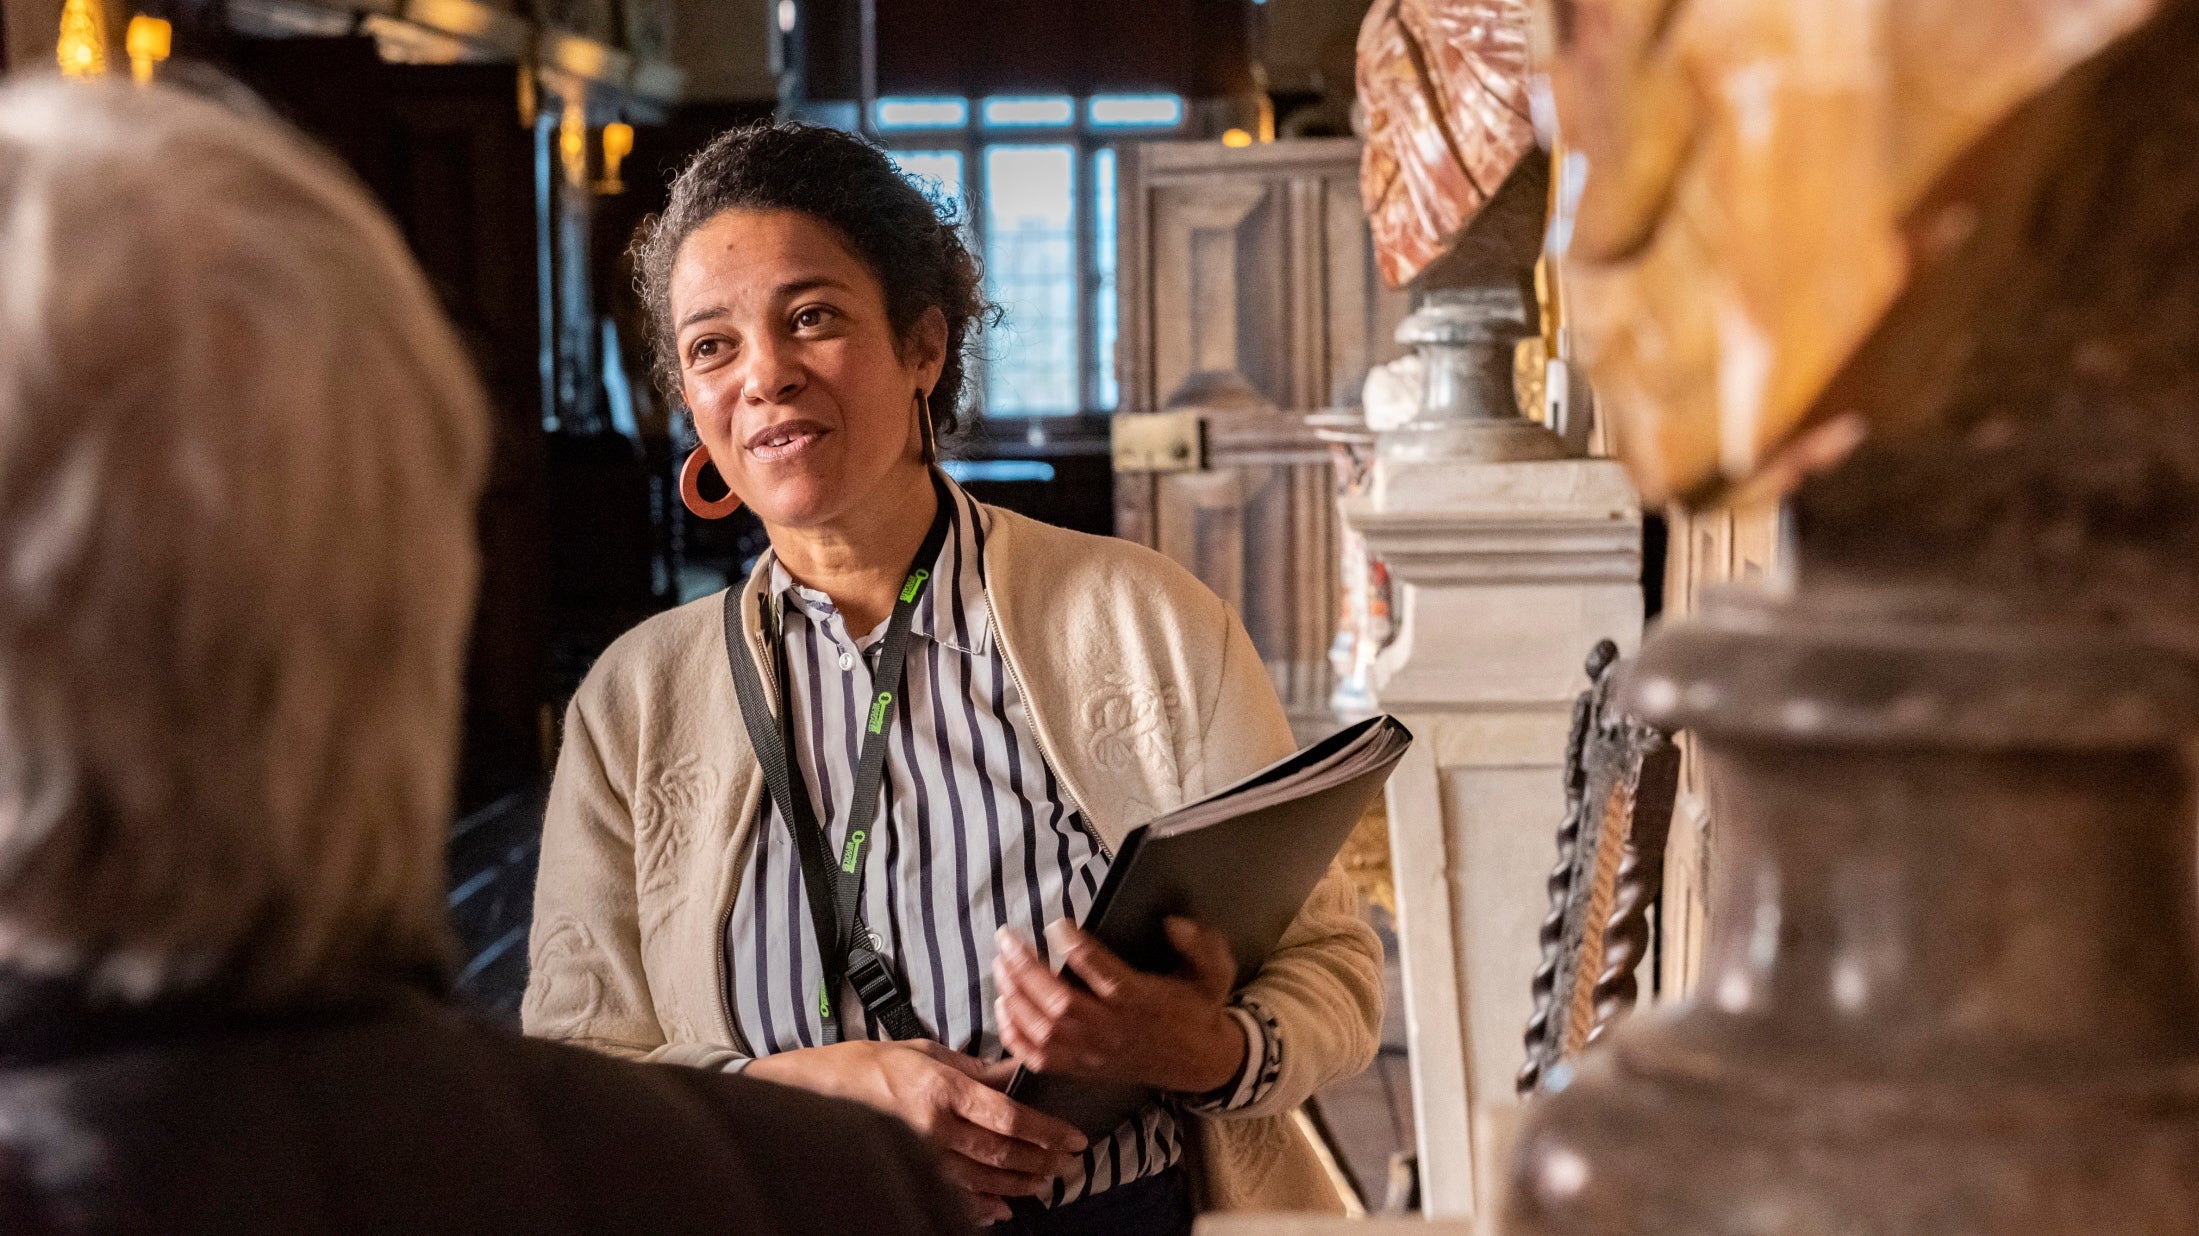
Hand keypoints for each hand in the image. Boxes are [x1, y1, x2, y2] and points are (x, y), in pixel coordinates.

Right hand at [744, 1038, 1086, 1223]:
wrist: (814, 1092)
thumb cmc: (867, 1064)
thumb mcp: (923, 1051)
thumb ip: (973, 1066)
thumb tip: (1014, 1071)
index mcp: (942, 1088)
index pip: (1008, 1116)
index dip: (1046, 1132)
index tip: (1074, 1139)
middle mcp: (934, 1127)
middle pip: (1002, 1153)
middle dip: (1042, 1162)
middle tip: (1070, 1166)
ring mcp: (919, 1156)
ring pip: (983, 1180)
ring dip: (1020, 1185)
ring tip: (1046, 1184)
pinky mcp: (906, 1173)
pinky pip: (951, 1198)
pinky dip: (981, 1207)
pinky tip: (1002, 1208)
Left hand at [993, 917, 1247, 1095]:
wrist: (1200, 1063)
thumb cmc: (1199, 1009)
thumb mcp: (1214, 972)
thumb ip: (1202, 945)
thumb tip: (1173, 924)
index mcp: (1145, 1003)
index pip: (1106, 978)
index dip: (1078, 950)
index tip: (1057, 924)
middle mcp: (1115, 1030)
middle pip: (1062, 1005)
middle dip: (1027, 969)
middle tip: (1007, 937)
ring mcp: (1094, 1053)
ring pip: (1045, 1030)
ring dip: (1016, 996)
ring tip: (1000, 962)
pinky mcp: (1082, 1067)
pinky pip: (1040, 1058)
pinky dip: (1014, 1035)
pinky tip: (1001, 1005)